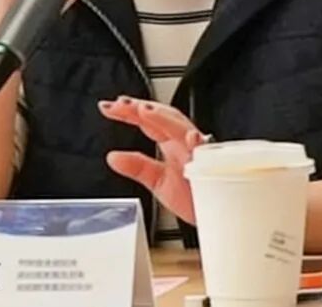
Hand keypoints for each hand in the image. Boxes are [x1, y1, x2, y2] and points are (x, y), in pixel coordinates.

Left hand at [99, 97, 210, 225]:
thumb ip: (137, 167)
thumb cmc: (193, 197)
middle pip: (163, 115)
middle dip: (143, 108)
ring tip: (144, 111)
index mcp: (171, 142)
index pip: (148, 120)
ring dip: (164, 118)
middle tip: (119, 104)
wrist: (214, 216)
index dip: (128, 111)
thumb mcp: (158, 181)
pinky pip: (206, 153)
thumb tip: (112, 157)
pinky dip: (199, 145)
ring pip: (182, 127)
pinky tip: (191, 138)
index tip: (106, 107)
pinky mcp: (210, 167)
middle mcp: (184, 142)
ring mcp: (197, 152)